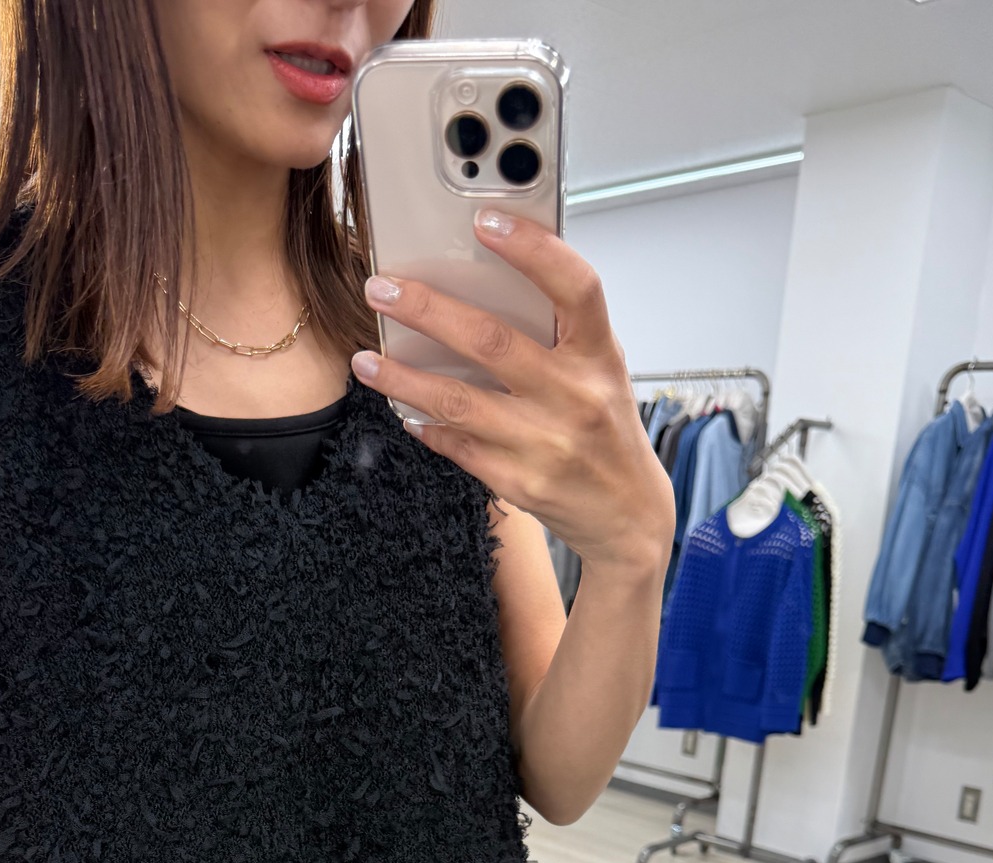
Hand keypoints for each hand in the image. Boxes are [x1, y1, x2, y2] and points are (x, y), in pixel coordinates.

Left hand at [350, 209, 673, 577]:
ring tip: (365, 361)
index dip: (532, 249)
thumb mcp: (602, 368)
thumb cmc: (606, 426)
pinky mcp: (520, 482)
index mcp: (600, 356)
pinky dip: (424, 425)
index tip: (485, 221)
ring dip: (403, 379)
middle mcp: (575, 396)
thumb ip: (561, 328)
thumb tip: (486, 279)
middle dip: (427, 310)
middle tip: (381, 290)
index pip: (575, 287)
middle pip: (491, 341)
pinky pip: (458, 446)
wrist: (627, 512)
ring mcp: (545, 443)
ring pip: (458, 402)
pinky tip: (403, 410)